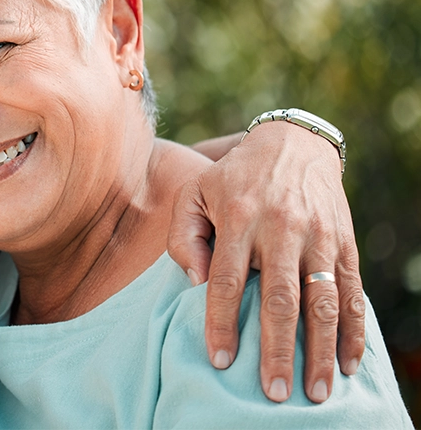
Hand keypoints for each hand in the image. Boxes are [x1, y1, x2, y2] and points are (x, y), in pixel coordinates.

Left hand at [167, 120, 364, 403]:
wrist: (292, 145)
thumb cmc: (232, 178)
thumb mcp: (194, 193)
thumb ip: (183, 235)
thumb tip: (195, 281)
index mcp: (238, 216)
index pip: (227, 279)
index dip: (223, 322)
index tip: (220, 360)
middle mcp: (280, 228)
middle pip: (280, 299)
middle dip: (277, 350)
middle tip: (273, 391)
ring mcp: (317, 237)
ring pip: (321, 302)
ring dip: (321, 351)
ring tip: (316, 391)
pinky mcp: (344, 244)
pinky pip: (351, 293)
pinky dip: (353, 331)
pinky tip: (348, 363)